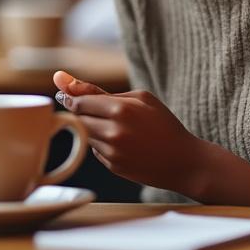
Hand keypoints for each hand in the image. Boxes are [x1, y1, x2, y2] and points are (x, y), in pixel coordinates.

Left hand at [51, 70, 201, 195]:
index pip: (79, 102)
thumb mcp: (140, 99)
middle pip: (78, 119)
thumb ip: (101, 91)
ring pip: (86, 135)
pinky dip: (102, 144)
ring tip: (118, 127)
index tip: (65, 93)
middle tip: (99, 109)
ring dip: (93, 128)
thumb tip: (65, 82)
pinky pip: (95, 150)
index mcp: (120, 110)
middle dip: (81, 112)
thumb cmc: (164, 124)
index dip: (70, 97)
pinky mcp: (112, 167)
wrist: (184, 161)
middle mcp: (112, 132)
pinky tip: (123, 143)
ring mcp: (112, 152)